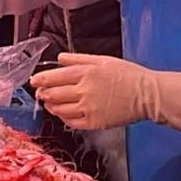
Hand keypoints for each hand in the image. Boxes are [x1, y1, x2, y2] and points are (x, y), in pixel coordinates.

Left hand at [30, 54, 180, 140]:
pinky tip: (63, 113)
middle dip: (43, 94)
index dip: (41, 80)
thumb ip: (79, 59)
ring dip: (51, 106)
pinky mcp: (94, 123)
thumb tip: (60, 58)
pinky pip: (71, 122)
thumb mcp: (103, 60)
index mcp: (85, 72)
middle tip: (40, 93)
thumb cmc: (128, 74)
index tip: (34, 81)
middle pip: (53, 94)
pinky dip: (63, 117)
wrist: (146, 94)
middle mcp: (83, 91)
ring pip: (59, 109)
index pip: (54, 77)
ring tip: (50, 103)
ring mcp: (88, 109)